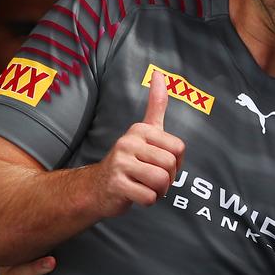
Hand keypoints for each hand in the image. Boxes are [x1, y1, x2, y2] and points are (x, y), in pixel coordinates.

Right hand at [90, 70, 185, 216]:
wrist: (96, 188)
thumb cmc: (128, 161)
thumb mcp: (144, 131)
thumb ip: (155, 105)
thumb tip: (159, 73)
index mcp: (140, 129)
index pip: (179, 148)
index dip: (175, 162)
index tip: (159, 162)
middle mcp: (128, 142)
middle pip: (170, 165)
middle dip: (167, 179)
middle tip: (150, 179)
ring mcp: (121, 162)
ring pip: (161, 181)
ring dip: (158, 191)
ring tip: (144, 186)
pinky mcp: (116, 184)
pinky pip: (149, 197)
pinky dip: (147, 201)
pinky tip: (135, 194)